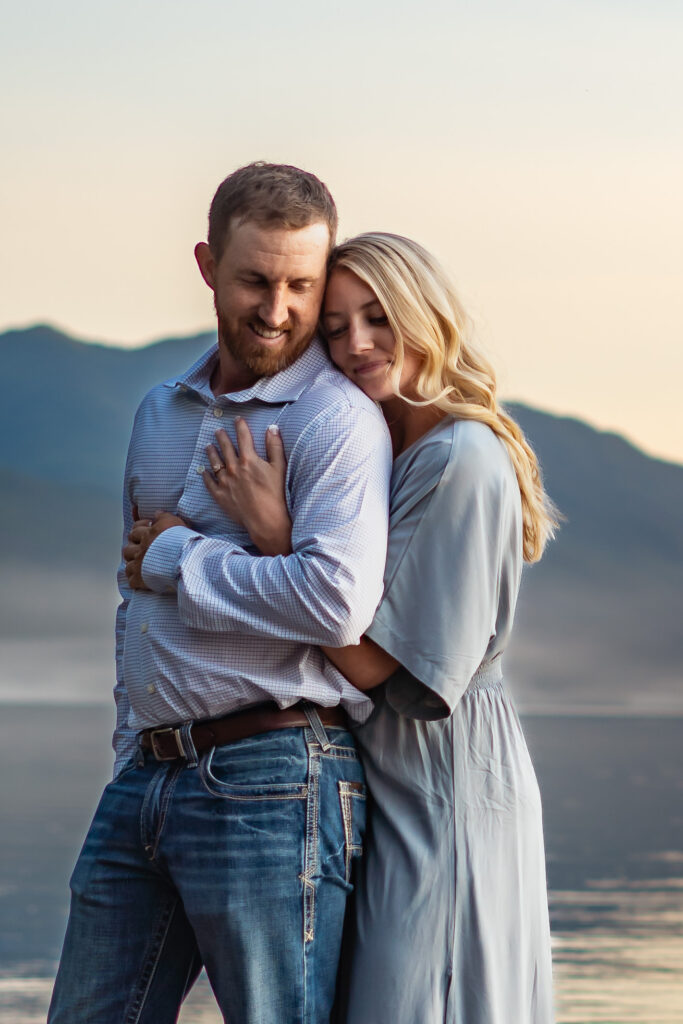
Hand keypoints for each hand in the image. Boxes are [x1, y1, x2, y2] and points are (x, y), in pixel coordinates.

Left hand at [123, 509, 187, 589]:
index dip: (139, 529)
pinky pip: (132, 580)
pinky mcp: (140, 579)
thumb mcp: (174, 522)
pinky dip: (135, 579)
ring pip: (128, 563)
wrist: (183, 560)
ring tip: (138, 563)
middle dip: (133, 546)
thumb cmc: (181, 541)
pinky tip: (139, 579)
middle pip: (129, 547)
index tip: (145, 530)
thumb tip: (157, 512)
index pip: (136, 529)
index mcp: (148, 535)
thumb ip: (163, 516)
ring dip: (131, 562)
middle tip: (140, 547)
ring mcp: (139, 565)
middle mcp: (141, 549)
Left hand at [203, 419, 291, 555]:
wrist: (265, 520)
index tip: (238, 419)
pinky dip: (206, 476)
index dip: (240, 426)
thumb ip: (275, 446)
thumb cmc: (276, 494)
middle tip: (218, 431)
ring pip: (215, 463)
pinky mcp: (220, 496)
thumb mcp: (279, 467)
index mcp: (249, 460)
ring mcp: (225, 482)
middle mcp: (234, 468)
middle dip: (222, 437)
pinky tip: (203, 471)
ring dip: (211, 453)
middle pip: (226, 448)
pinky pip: (210, 483)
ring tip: (208, 446)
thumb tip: (272, 428)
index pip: (243, 437)